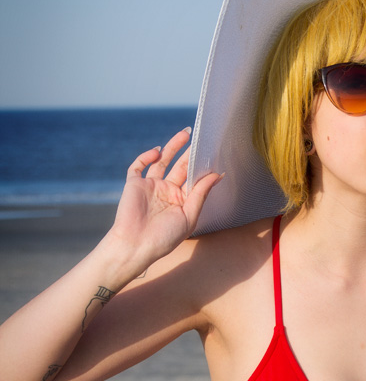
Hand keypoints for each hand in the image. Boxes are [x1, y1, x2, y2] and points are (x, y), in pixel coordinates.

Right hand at [109, 128, 220, 269]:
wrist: (136, 246)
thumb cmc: (164, 237)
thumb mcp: (189, 216)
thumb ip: (201, 194)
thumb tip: (217, 174)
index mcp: (181, 201)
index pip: (194, 179)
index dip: (202, 167)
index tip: (214, 153)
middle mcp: (167, 192)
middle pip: (180, 167)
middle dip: (189, 153)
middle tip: (201, 137)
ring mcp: (150, 187)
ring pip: (161, 161)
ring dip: (172, 147)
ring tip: (186, 134)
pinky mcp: (134, 184)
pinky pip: (138, 166)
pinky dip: (146, 156)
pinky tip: (157, 151)